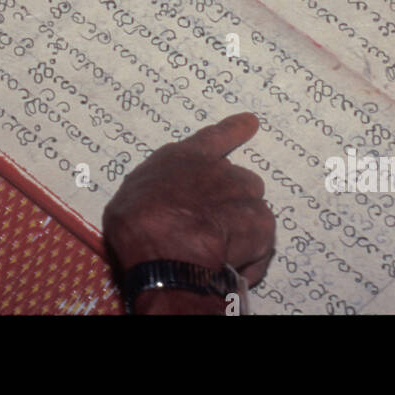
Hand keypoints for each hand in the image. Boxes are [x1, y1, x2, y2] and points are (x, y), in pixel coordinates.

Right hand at [102, 112, 274, 313]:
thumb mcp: (132, 199)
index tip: (251, 122)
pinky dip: (251, 259)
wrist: (160, 246)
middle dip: (232, 202)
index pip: (212, 138)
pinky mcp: (260, 222)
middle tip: (215, 229)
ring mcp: (241, 193)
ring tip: (222, 254)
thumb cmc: (134, 223)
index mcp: (182, 159)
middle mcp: (217, 170)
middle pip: (239, 181)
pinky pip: (261, 244)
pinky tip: (233, 272)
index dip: (233, 130)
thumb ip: (156, 196)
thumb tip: (159, 210)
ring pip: (254, 211)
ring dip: (243, 230)